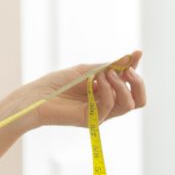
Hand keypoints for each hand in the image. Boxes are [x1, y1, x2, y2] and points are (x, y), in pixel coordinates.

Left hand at [29, 50, 146, 127]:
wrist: (36, 95)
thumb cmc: (57, 83)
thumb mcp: (87, 70)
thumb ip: (110, 67)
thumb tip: (134, 56)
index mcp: (106, 93)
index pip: (130, 85)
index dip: (135, 70)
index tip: (136, 54)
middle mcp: (106, 105)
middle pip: (138, 100)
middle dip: (138, 82)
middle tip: (127, 70)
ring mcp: (100, 114)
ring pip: (128, 105)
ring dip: (121, 85)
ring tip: (106, 73)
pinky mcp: (91, 120)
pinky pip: (109, 105)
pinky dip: (107, 90)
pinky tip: (97, 80)